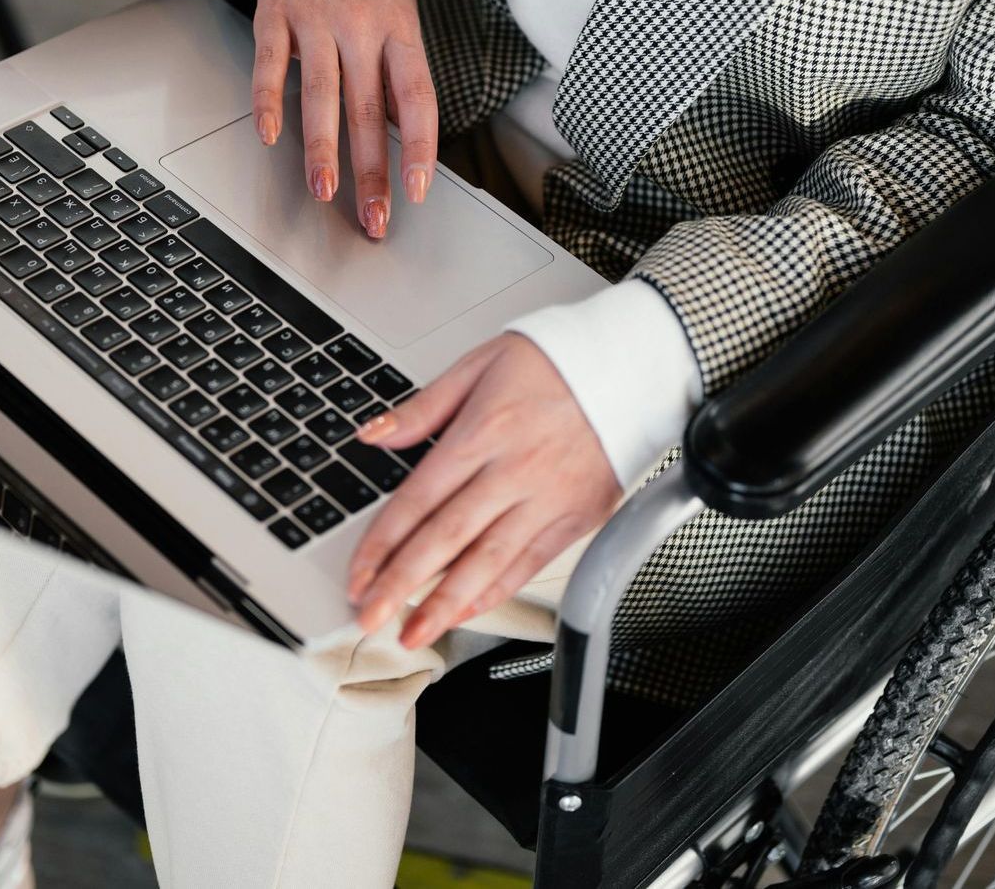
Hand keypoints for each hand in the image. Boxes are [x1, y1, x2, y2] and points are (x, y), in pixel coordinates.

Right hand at [253, 0, 437, 238]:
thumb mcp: (400, 17)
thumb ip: (397, 74)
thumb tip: (404, 136)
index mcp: (399, 30)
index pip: (416, 97)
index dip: (417, 147)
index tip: (415, 190)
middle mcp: (360, 27)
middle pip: (368, 108)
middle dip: (370, 169)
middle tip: (373, 214)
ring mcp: (316, 20)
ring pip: (321, 93)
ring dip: (322, 148)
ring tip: (324, 190)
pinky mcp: (275, 15)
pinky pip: (270, 64)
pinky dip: (269, 101)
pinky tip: (271, 135)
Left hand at [347, 335, 621, 648]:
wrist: (635, 364)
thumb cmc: (558, 361)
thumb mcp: (481, 363)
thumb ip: (424, 407)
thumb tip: (372, 435)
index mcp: (483, 432)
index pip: (418, 500)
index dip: (382, 544)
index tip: (358, 575)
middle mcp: (514, 471)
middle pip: (446, 539)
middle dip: (401, 586)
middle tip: (369, 619)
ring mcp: (548, 499)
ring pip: (487, 562)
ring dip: (445, 604)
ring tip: (413, 633)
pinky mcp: (578, 517)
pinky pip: (530, 564)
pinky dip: (496, 591)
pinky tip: (467, 610)